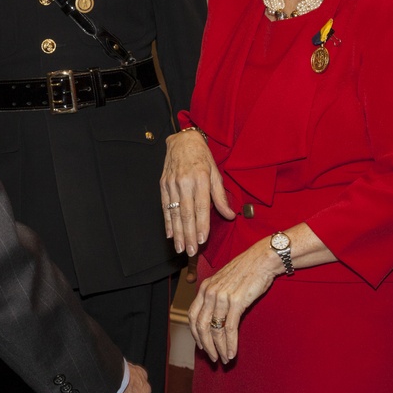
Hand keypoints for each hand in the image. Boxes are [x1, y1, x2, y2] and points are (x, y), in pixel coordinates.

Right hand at [159, 128, 231, 255]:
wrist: (182, 141)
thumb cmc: (202, 157)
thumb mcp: (216, 173)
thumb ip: (221, 196)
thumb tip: (230, 215)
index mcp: (200, 179)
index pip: (201, 206)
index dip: (201, 225)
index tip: (202, 240)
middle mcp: (184, 182)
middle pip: (186, 213)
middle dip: (188, 234)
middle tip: (190, 252)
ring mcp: (171, 184)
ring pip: (174, 212)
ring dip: (177, 233)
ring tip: (180, 248)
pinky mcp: (163, 185)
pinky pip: (165, 206)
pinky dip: (167, 222)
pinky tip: (170, 234)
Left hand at [187, 241, 278, 363]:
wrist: (261, 259)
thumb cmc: (246, 271)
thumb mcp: (224, 281)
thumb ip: (216, 296)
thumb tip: (215, 315)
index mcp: (205, 287)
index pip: (192, 315)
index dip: (195, 334)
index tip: (201, 345)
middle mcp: (210, 292)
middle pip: (201, 326)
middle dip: (206, 345)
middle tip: (213, 358)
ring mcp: (222, 297)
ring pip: (215, 330)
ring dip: (219, 348)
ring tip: (224, 359)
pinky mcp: (236, 302)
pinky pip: (230, 328)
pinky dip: (230, 344)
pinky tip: (232, 353)